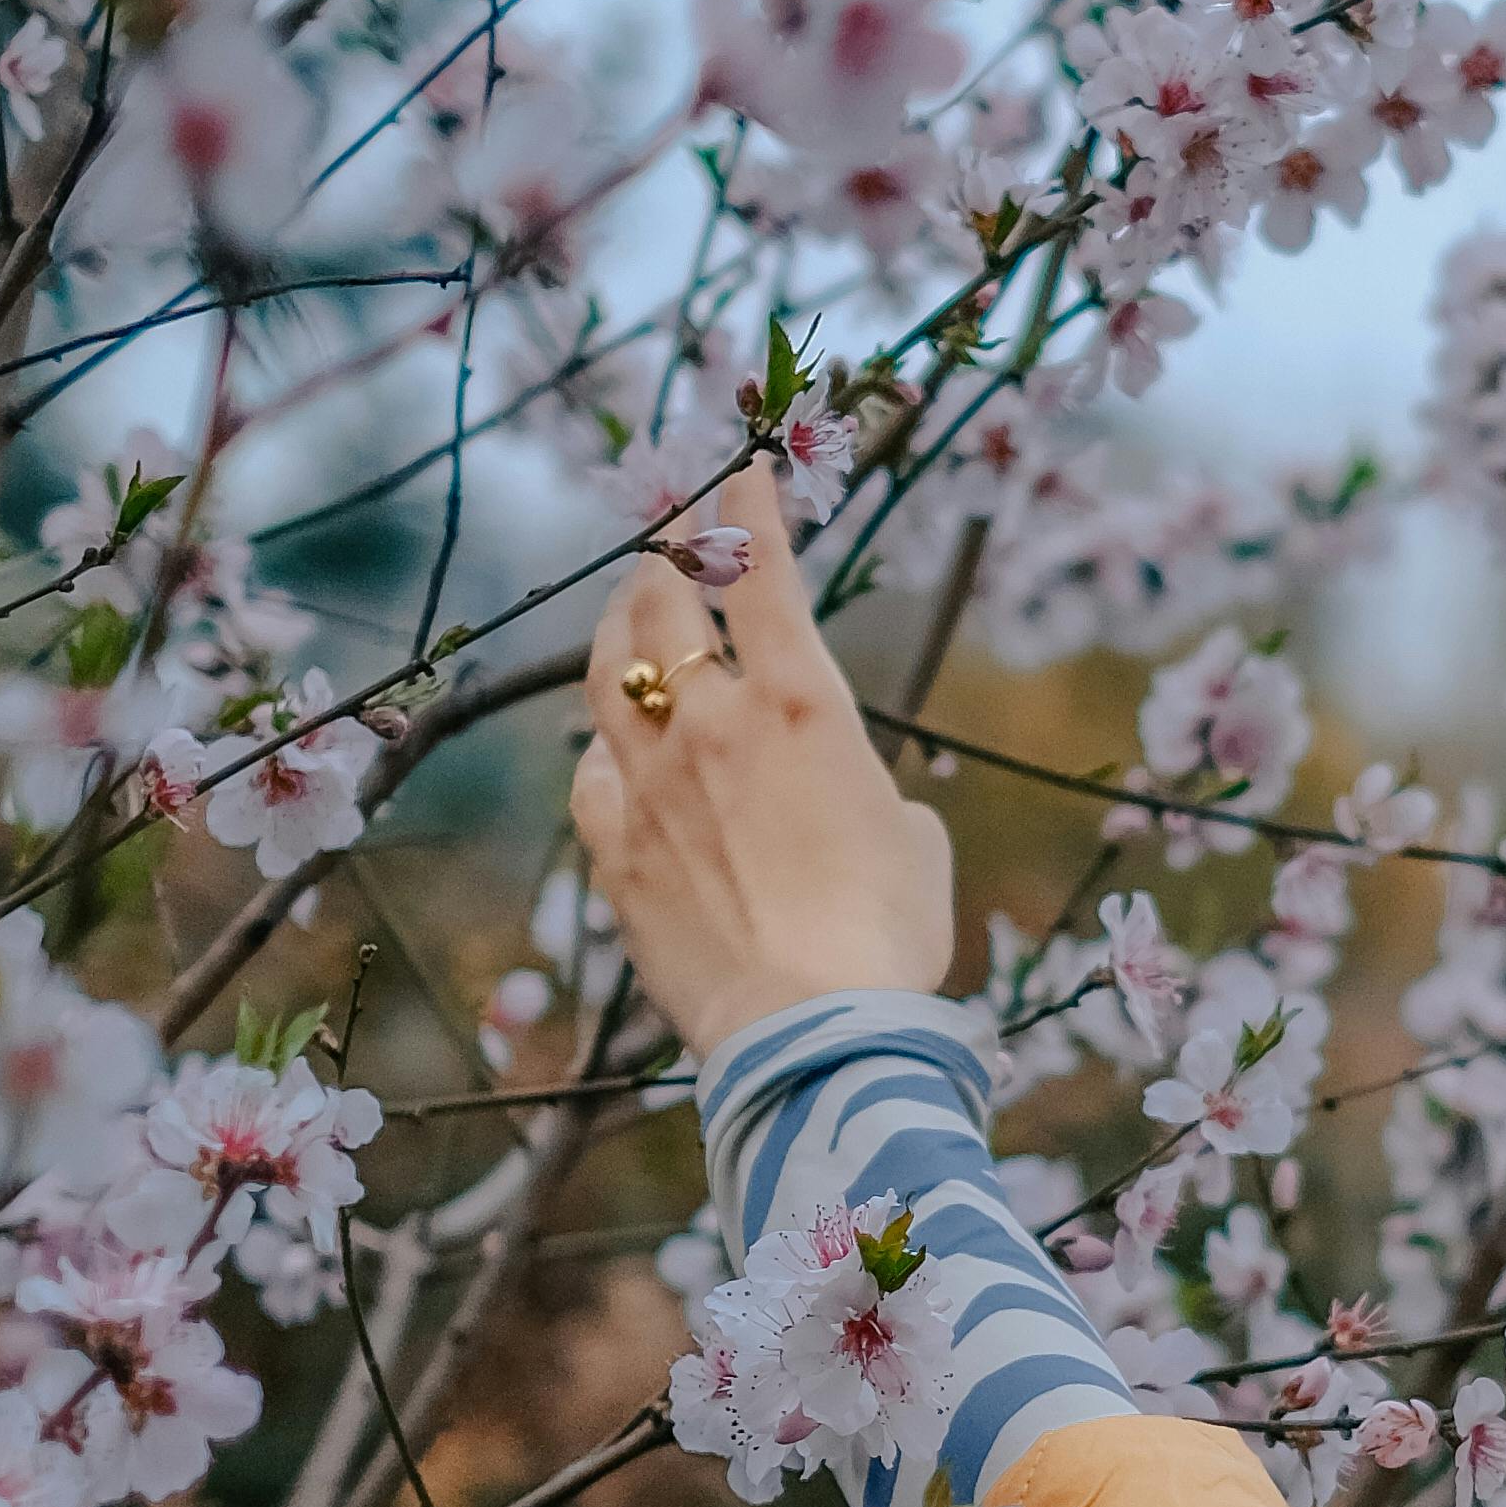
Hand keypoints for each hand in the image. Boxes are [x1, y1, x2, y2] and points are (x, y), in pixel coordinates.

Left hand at [568, 464, 959, 1060]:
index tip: (743, 474)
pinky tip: (610, 748)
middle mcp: (709, 725)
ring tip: (629, 611)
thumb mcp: (914, 842)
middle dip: (670, 558)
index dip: (748, 512)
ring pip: (609, 675)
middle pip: (664, 605)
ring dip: (619, 629)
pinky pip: (591, 774)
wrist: (814, 1032)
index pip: (761, 573)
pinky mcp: (616, 854)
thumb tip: (852, 803)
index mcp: (799, 704)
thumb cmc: (890, 937)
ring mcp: (650, 787)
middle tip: (675, 541)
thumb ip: (871, 792)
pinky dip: (603, 749)